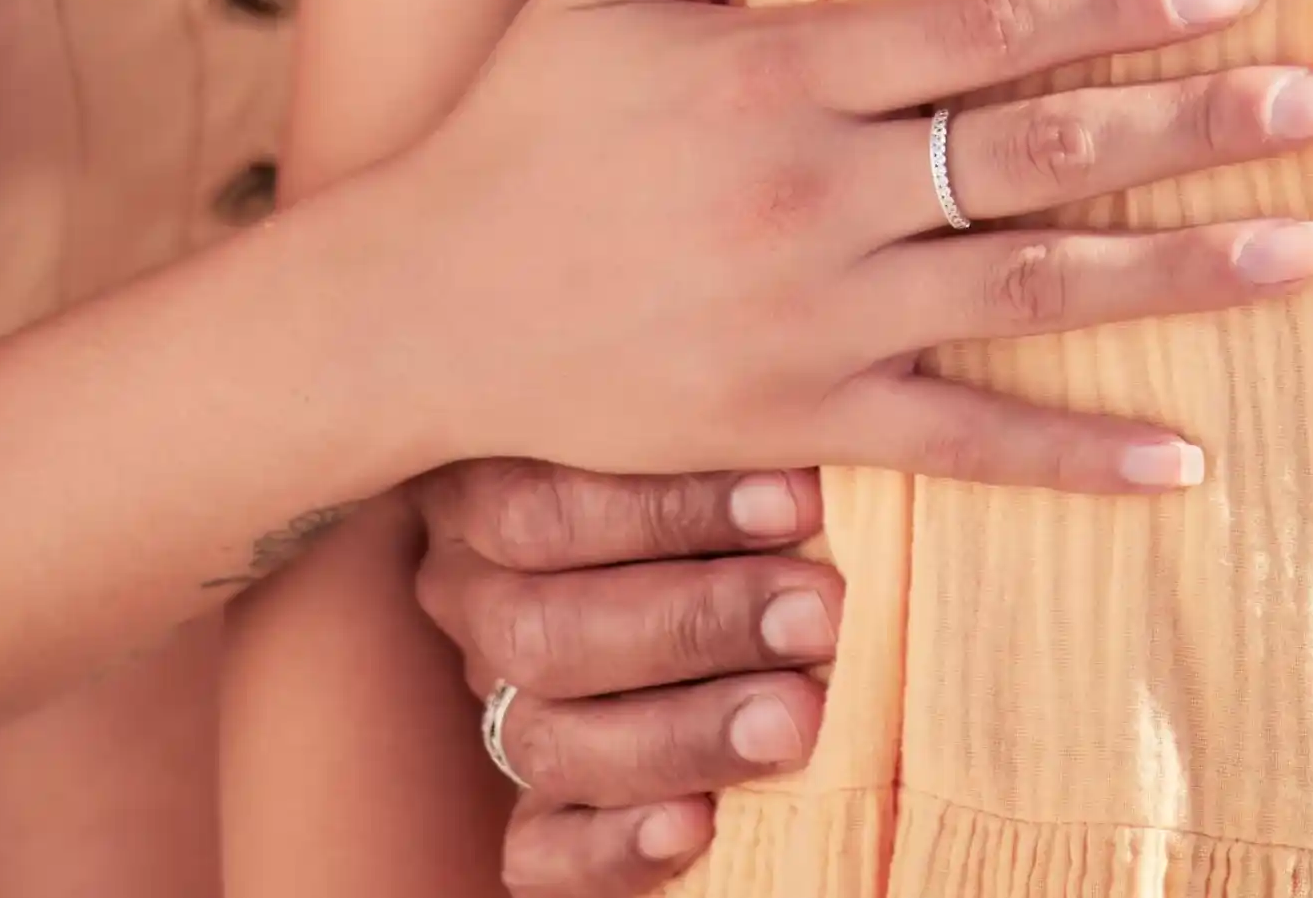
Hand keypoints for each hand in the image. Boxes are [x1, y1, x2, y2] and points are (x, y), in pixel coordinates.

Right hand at [361, 0, 1312, 497]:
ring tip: (1312, 252)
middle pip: (1043, 149)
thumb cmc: (519, 131)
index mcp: (780, 71)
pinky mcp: (803, 423)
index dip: (1116, 0)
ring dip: (1183, 272)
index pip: (983, 25)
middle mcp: (816, 192)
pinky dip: (1076, 455)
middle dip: (1202, 125)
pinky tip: (1186, 456)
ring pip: (1035, 291)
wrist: (420, 316)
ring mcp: (817, 316)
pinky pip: (964, 444)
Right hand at [412, 462, 831, 893]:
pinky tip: (698, 825)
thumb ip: (739, 460)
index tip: (799, 505)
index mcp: (486, 501)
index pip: (547, 507)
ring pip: (551, 742)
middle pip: (546, 630)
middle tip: (818, 616)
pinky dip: (617, 846)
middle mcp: (475, 607)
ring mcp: (495, 718)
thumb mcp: (708, 460)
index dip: (673, 508)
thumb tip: (837, 457)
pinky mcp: (530, 821)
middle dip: (696, 624)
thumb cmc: (722, 502)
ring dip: (685, 731)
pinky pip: (540, 855)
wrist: (707, 614)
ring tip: (798, 718)